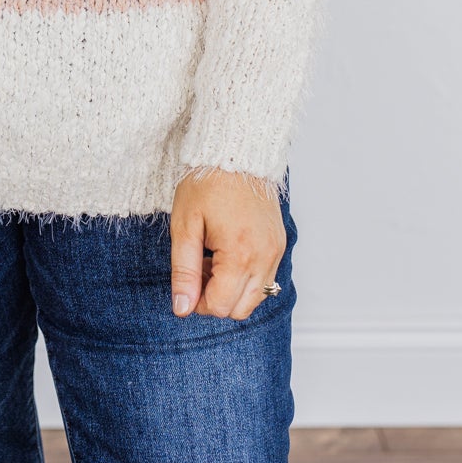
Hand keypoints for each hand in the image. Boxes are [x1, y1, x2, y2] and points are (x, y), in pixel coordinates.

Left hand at [169, 168, 286, 318]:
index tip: (188, 277)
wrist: (235, 152)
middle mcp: (264, 258)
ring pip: (255, 298)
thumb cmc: (207, 184)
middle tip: (199, 267)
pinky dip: (246, 277)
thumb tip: (182, 308)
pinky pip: (265, 279)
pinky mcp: (279, 244)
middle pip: (240, 309)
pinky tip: (229, 253)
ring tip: (214, 258)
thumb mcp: (185, 226)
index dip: (196, 301)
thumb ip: (184, 271)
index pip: (219, 306)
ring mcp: (275, 251)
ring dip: (232, 290)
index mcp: (240, 254)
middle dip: (215, 298)